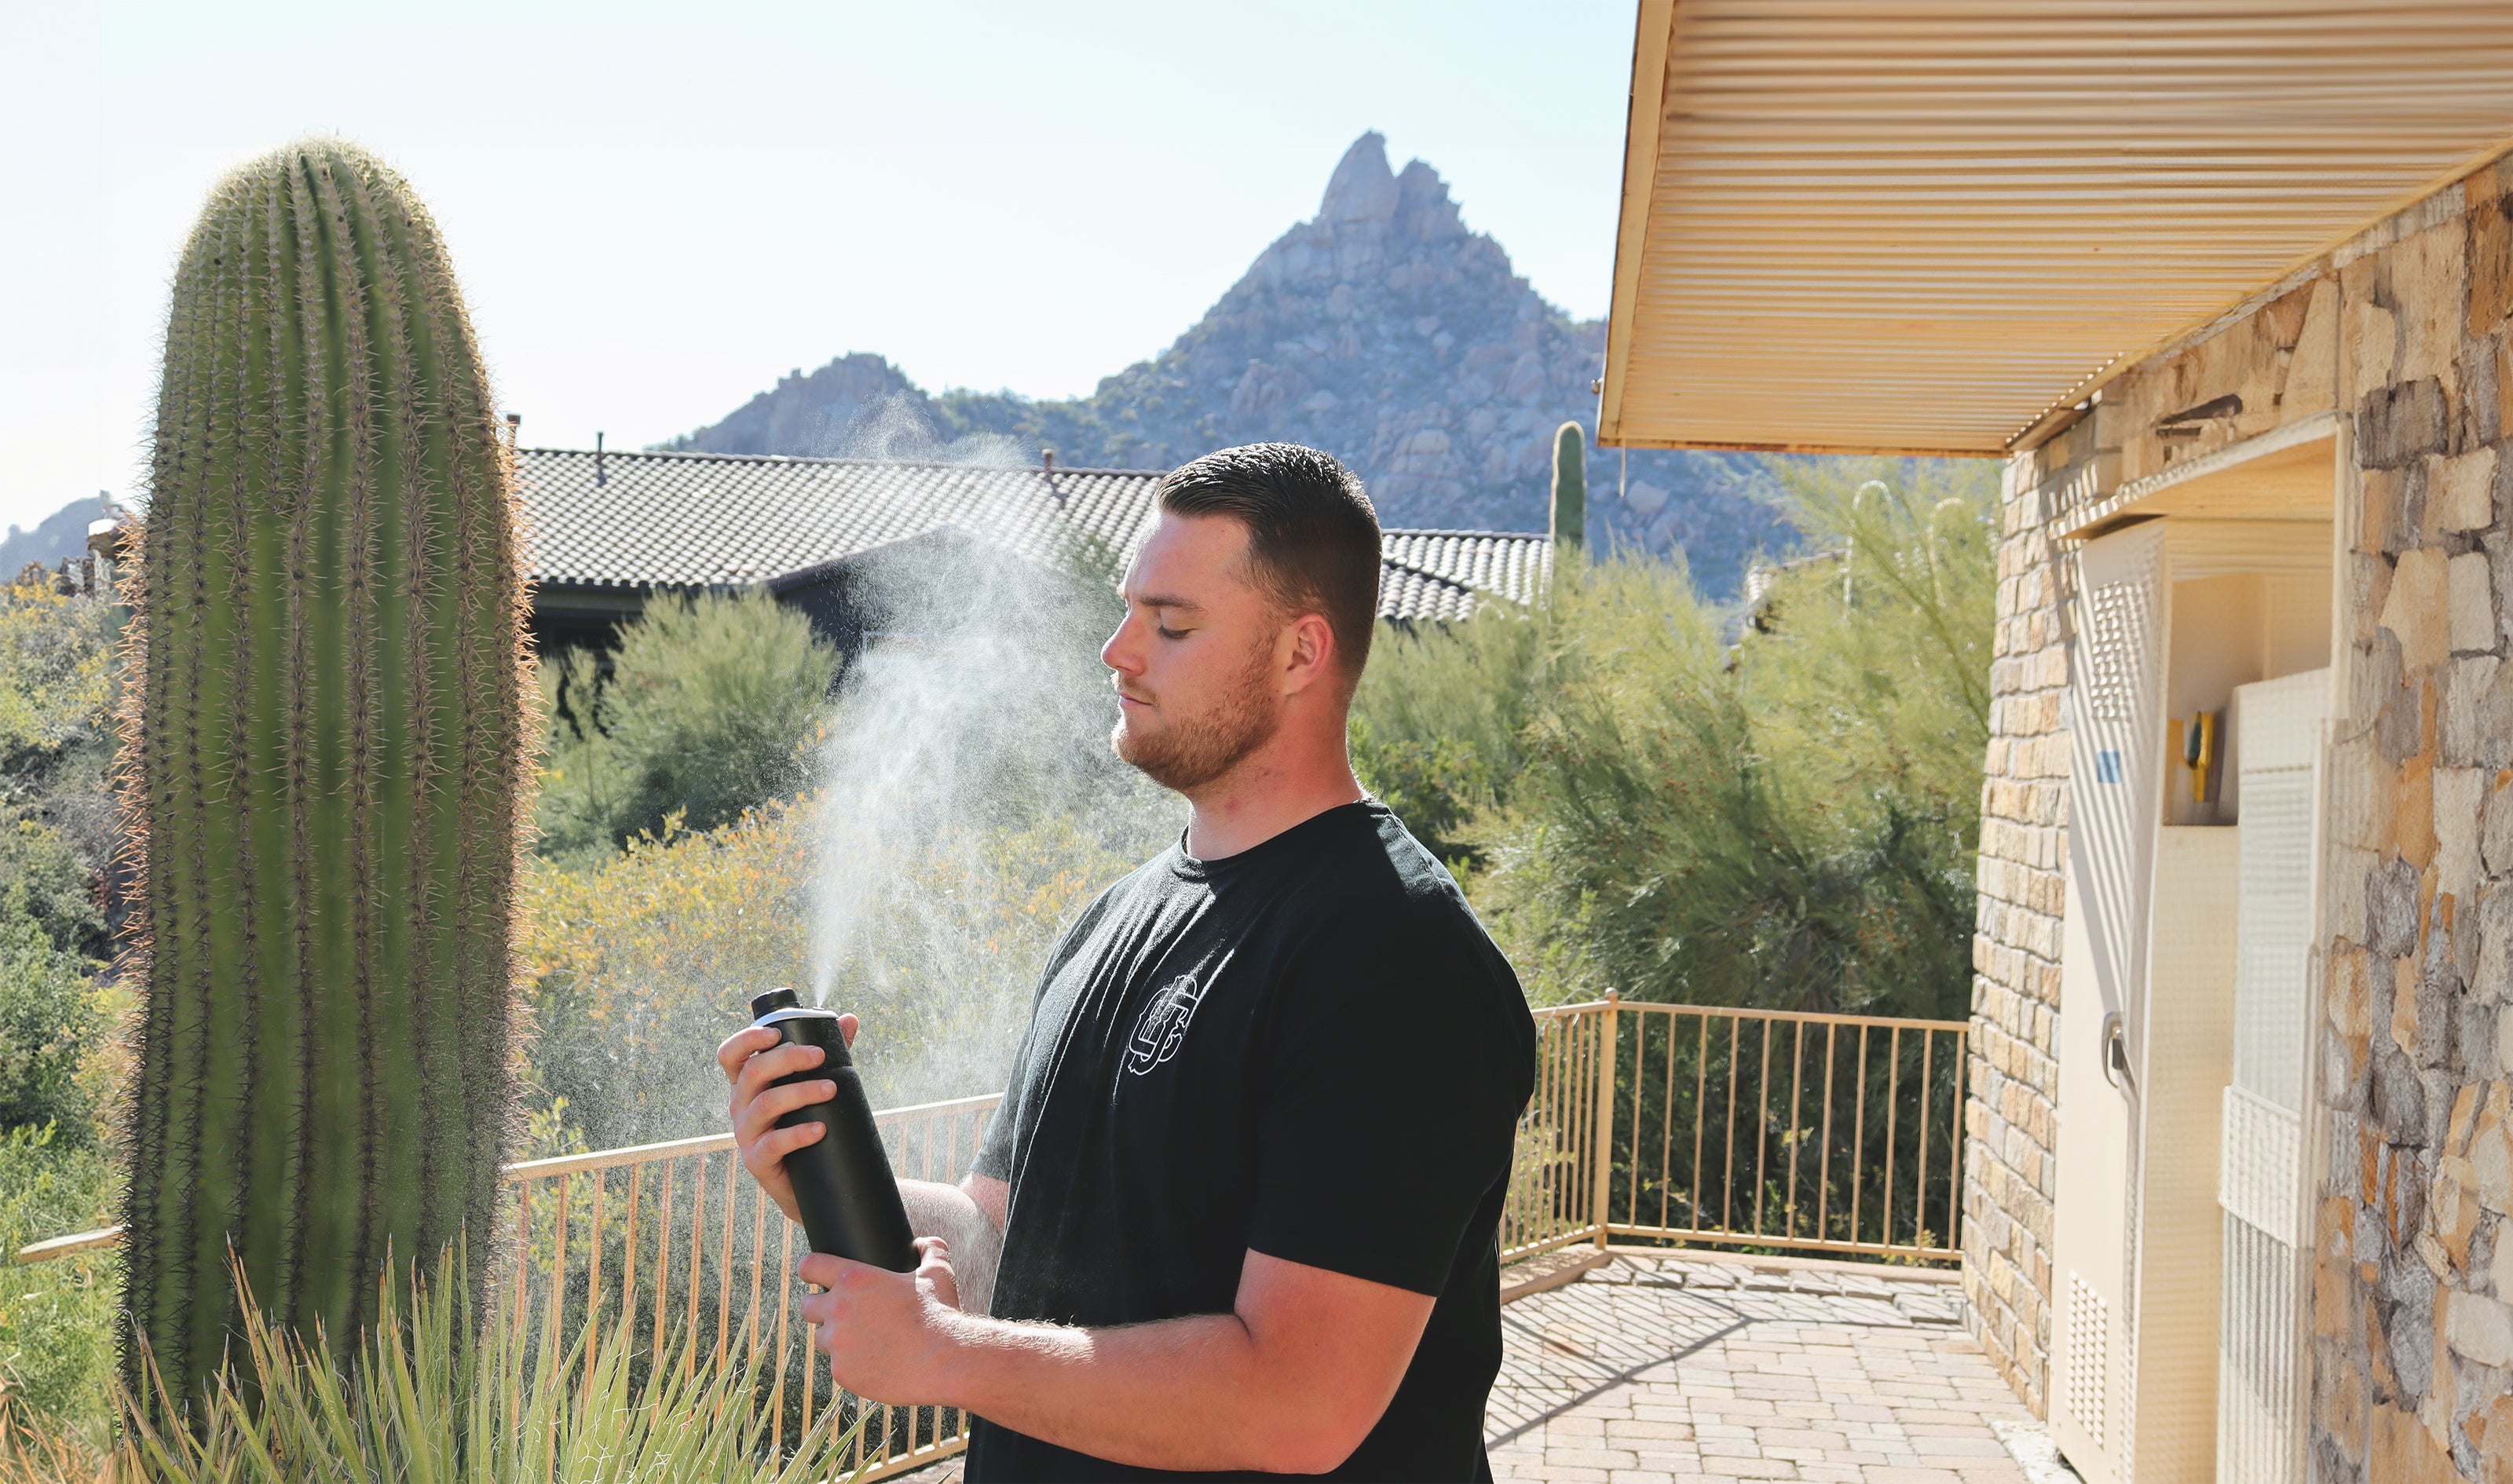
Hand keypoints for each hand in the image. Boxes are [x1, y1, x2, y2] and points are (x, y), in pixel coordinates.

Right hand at [717, 1012, 857, 1224]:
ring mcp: (745, 1133)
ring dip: (800, 1092)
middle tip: (821, 1056)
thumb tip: (849, 1020)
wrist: (808, 1179)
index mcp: (746, 1083)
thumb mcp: (814, 1083)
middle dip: (788, 1059)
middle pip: (752, 1073)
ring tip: (830, 1089)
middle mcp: (739, 1105)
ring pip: (765, 1104)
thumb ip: (829, 1051)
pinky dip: (798, 1134)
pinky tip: (820, 1129)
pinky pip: (773, 1144)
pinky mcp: (757, 1160)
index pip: (731, 1054)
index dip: (747, 1039)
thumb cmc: (805, 1120)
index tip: (777, 1032)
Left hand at [801, 1237, 964, 1403]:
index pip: (810, 1266)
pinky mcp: (842, 1373)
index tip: (811, 1274)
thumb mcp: (938, 1273)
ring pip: (822, 1339)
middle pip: (807, 1306)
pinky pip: (838, 1366)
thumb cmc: (940, 1313)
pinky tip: (873, 1363)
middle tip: (840, 1314)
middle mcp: (838, 1310)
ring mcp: (837, 1344)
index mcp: (854, 1279)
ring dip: (835, 1338)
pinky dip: (851, 1365)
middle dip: (819, 1308)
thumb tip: (924, 1243)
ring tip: (862, 1341)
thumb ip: (930, 1250)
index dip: (809, 1269)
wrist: (943, 1361)